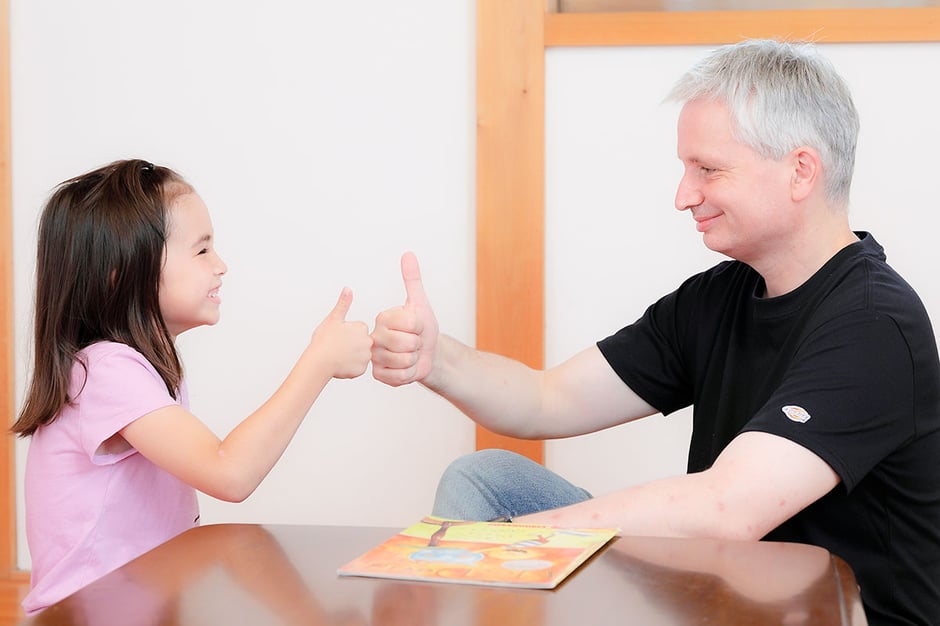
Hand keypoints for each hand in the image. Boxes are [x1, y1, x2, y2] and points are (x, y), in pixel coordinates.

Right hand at [310, 287, 372, 378]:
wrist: (319, 362)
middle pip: (361, 343)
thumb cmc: (323, 340)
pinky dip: (350, 368)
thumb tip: (348, 289)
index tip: (339, 337)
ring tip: (339, 356)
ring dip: (351, 357)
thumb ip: (343, 304)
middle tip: (338, 347)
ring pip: (359, 356)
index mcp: (362, 328)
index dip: (347, 334)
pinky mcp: (362, 370)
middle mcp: (368, 341)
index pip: (358, 330)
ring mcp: (365, 356)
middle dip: (352, 345)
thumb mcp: (333, 319)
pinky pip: (357, 368)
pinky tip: (340, 365)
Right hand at [371, 252, 438, 385]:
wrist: (428, 354)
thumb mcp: (420, 304)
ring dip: (414, 360)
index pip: (411, 323)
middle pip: (407, 343)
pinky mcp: (379, 374)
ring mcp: (375, 356)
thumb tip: (408, 254)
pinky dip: (409, 373)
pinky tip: (406, 367)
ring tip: (410, 354)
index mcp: (383, 317)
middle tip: (414, 343)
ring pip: (405, 360)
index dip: (421, 327)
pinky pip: (400, 376)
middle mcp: (375, 336)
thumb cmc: (424, 329)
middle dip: (418, 345)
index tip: (417, 327)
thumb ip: (413, 280)